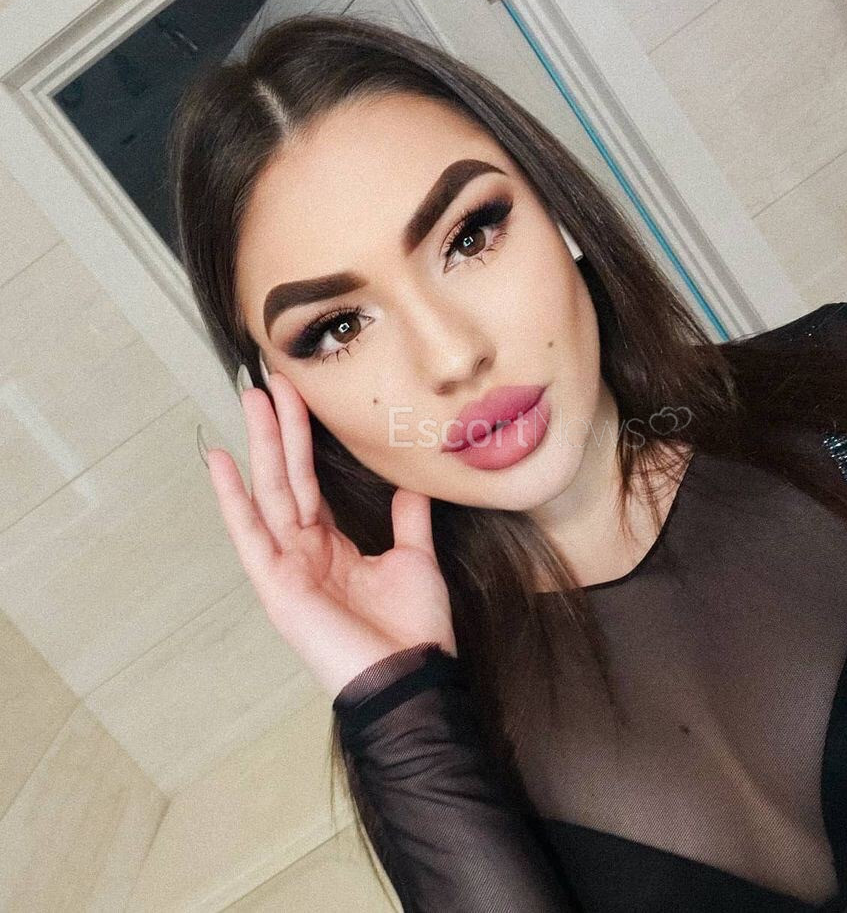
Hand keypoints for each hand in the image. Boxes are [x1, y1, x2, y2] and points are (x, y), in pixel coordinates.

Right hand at [204, 371, 456, 698]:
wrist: (410, 678)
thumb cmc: (412, 629)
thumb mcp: (414, 560)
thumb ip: (407, 522)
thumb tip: (410, 487)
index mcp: (332, 544)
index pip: (311, 481)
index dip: (305, 439)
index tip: (298, 395)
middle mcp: (303, 550)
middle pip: (287, 477)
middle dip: (279, 428)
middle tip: (268, 380)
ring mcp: (286, 565)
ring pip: (271, 492)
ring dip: (261, 445)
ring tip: (249, 399)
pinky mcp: (276, 584)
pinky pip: (250, 532)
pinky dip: (232, 497)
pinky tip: (219, 460)